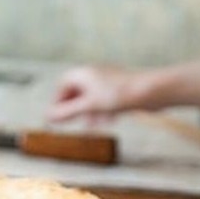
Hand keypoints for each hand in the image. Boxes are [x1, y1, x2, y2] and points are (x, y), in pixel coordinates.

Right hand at [47, 66, 170, 123]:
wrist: (151, 91)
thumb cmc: (120, 94)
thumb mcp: (89, 106)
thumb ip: (67, 112)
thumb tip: (48, 117)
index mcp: (83, 73)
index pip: (63, 85)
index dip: (58, 101)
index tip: (56, 116)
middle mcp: (94, 74)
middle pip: (77, 92)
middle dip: (75, 108)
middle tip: (72, 122)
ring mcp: (108, 81)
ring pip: (92, 98)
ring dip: (90, 112)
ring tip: (93, 125)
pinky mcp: (120, 89)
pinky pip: (105, 101)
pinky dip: (103, 111)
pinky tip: (109, 120)